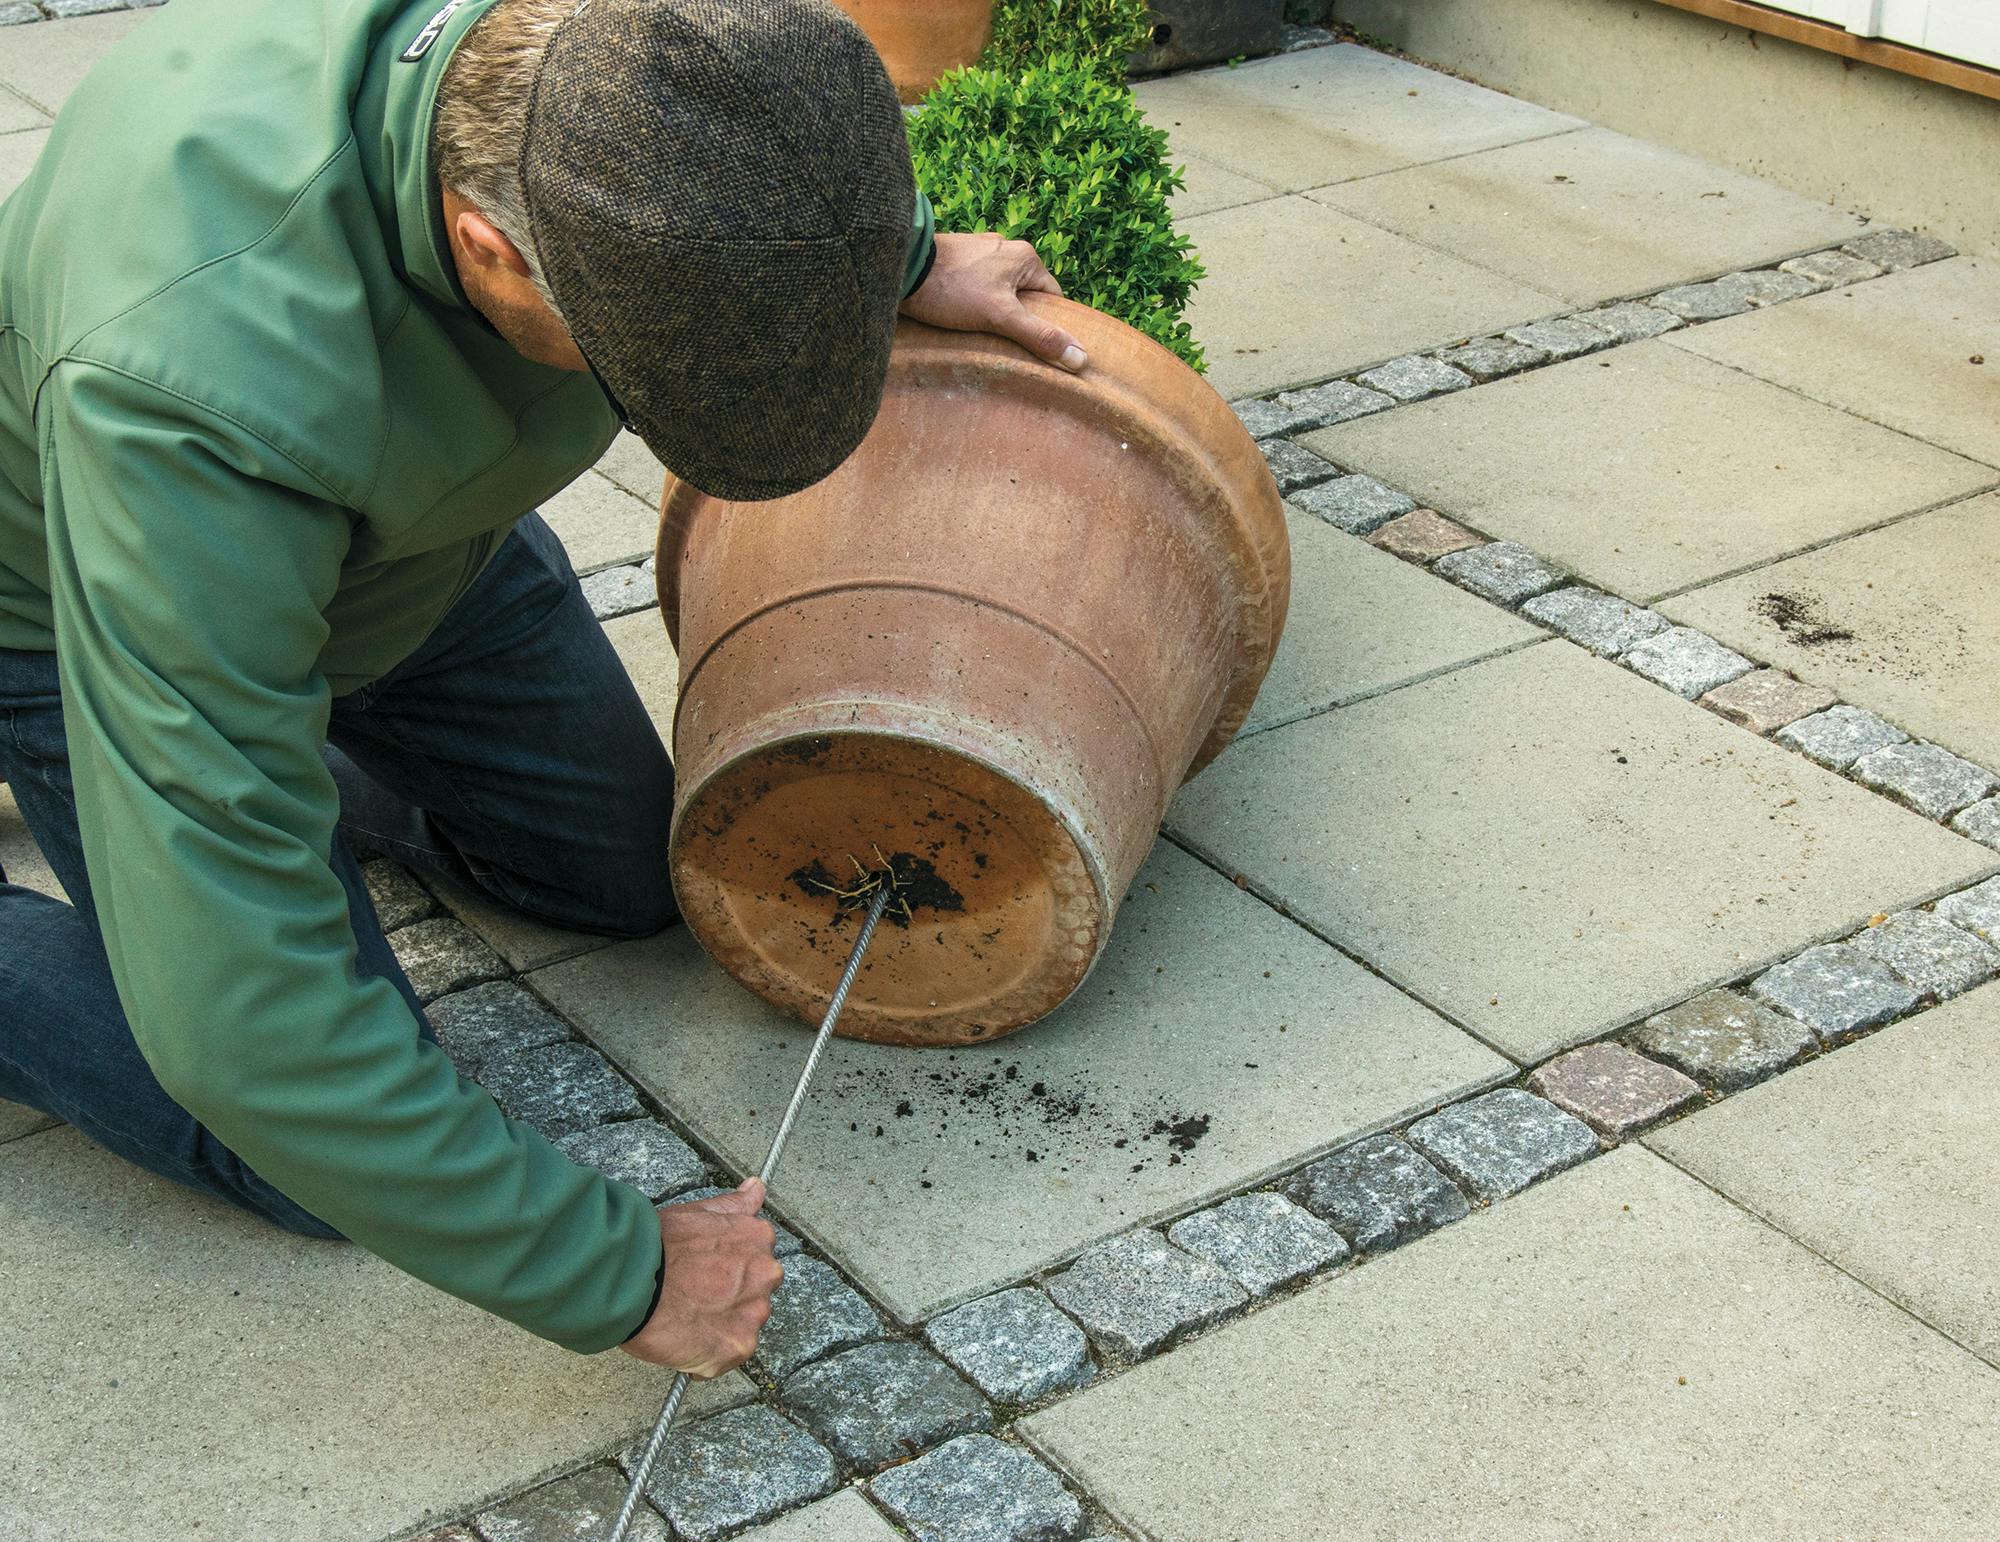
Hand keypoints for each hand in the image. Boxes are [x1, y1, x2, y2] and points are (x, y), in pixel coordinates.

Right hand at [620, 1178, 782, 1375]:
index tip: (705, 1272)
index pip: (757, 1258)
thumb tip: (756, 1187)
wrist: (631, 1281)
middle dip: (730, 1297)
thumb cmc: (657, 1245)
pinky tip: (682, 1341)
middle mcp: (765, 1275)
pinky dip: (708, 1355)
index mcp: (758, 1238)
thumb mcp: (697, 1212)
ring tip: (684, 1319)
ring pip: (743, 1325)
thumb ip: (733, 1205)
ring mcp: (753, 1313)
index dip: (728, 1268)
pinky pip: (727, 1356)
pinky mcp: (737, 1347)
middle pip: (755, 1292)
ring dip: (720, 1326)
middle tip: (692, 1297)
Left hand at [900, 232, 1088, 372]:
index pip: (1051, 297)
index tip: (1035, 345)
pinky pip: (976, 286)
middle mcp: (1005, 247)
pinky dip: (972, 303)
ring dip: (993, 313)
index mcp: (1025, 256)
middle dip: (1017, 319)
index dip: (1046, 324)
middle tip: (1004, 343)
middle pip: (1024, 294)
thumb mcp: (1001, 317)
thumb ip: (1039, 336)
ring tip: (979, 333)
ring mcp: (979, 251)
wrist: (899, 267)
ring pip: (999, 291)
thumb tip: (1080, 358)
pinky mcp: (956, 260)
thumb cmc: (951, 289)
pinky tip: (959, 318)